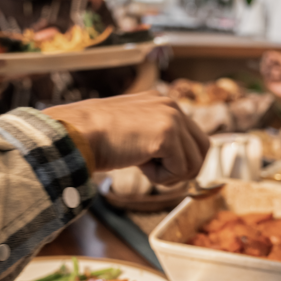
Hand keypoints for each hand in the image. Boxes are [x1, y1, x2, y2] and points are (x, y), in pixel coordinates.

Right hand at [44, 92, 209, 183]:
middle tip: (155, 172)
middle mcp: (171, 105)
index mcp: (163, 102)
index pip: (194, 136)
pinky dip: (160, 177)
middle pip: (203, 149)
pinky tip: (139, 164)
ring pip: (195, 162)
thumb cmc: (96, 137)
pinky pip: (180, 170)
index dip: (182, 160)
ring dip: (170, 174)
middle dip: (183, 169)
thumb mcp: (134, 131)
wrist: (76, 134)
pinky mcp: (167, 135)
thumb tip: (180, 162)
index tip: (159, 167)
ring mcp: (171, 118)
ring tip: (143, 165)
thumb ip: (157, 138)